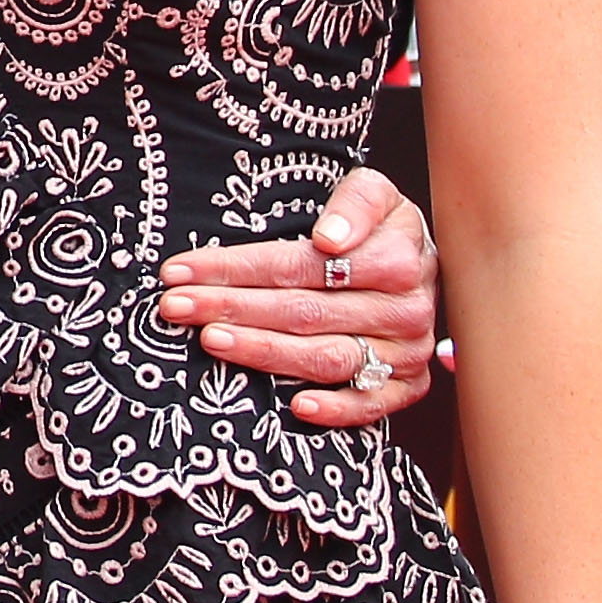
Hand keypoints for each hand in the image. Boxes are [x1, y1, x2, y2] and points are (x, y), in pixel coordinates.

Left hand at [155, 164, 435, 424]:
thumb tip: (329, 237)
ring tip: (210, 341)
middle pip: (303, 312)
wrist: (426, 264)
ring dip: (263, 353)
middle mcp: (405, 310)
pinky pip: (370, 405)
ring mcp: (407, 352)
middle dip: (232, 308)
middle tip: (175, 307)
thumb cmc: (382, 227)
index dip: (237, 268)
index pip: (301, 266)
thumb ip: (356, 202)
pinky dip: (334, 409)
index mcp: (397, 259)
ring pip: (326, 357)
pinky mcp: (407, 386)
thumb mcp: (376, 193)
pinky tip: (292, 406)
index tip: (180, 270)